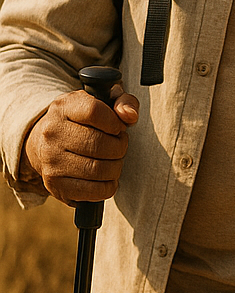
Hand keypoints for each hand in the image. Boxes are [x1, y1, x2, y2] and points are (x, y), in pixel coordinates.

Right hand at [22, 85, 139, 205]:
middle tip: (119, 146)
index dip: (115, 122)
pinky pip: (95, 190)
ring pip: (99, 170)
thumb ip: (123, 102)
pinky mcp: (56, 185)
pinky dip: (109, 186)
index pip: (94, 112)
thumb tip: (130, 116)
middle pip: (99, 144)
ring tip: (113, 160)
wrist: (45, 144)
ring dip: (116, 167)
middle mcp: (52, 133)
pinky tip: (105, 176)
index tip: (118, 128)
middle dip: (119, 147)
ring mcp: (52, 161)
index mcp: (64, 107)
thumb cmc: (82, 121)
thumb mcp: (102, 102)